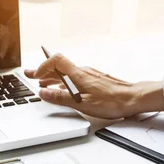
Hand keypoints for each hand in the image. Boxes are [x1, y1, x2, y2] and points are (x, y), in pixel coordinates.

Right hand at [24, 54, 163, 119]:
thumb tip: (44, 93)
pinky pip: (75, 78)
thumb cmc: (111, 101)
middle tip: (30, 75)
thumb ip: (60, 98)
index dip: (42, 66)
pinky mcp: (95, 80)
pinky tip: (63, 89)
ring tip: (43, 84)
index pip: (55, 61)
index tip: (35, 76)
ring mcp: (90, 75)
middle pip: (58, 67)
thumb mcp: (81, 103)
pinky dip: (64, 82)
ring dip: (53, 78)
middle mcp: (83, 71)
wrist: (133, 99)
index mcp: (78, 74)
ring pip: (66, 73)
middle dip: (43, 72)